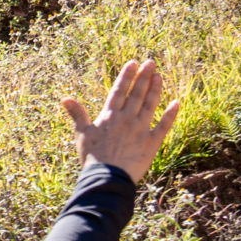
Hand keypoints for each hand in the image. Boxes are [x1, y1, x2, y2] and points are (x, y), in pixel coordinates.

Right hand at [63, 60, 182, 178]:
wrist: (106, 178)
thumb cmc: (92, 157)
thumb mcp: (82, 134)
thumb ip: (77, 114)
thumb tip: (65, 98)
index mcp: (109, 116)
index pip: (119, 91)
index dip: (126, 76)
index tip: (133, 63)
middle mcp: (126, 119)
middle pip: (137, 94)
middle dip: (144, 77)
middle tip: (151, 63)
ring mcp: (140, 130)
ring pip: (150, 105)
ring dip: (155, 90)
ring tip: (159, 76)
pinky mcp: (152, 143)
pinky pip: (163, 126)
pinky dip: (170, 114)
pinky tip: (176, 103)